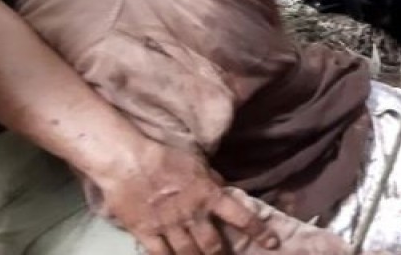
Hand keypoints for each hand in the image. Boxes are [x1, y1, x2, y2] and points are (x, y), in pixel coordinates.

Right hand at [94, 140, 278, 254]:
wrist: (128, 160)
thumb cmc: (164, 155)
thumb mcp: (197, 162)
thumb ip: (213, 180)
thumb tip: (226, 191)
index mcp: (208, 195)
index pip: (240, 216)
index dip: (258, 231)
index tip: (272, 242)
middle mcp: (192, 215)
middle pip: (212, 246)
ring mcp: (169, 227)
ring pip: (188, 254)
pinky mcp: (146, 233)